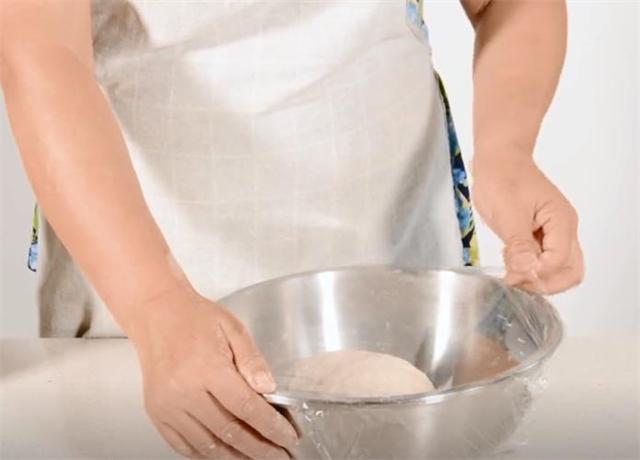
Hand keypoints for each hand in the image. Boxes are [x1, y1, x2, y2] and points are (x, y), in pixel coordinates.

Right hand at [126, 285, 297, 458]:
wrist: (156, 314)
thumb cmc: (195, 318)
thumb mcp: (233, 328)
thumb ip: (252, 360)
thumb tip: (269, 389)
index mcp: (207, 368)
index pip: (247, 407)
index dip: (271, 427)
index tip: (288, 438)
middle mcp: (184, 391)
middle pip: (229, 431)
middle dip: (260, 449)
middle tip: (279, 455)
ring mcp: (167, 406)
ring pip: (207, 445)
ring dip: (236, 457)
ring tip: (257, 458)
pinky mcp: (157, 413)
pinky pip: (183, 445)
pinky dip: (207, 455)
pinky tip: (226, 454)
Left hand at [473, 155, 583, 293]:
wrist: (498, 161)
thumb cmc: (503, 180)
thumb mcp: (508, 215)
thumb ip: (519, 246)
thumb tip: (528, 271)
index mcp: (561, 222)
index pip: (560, 262)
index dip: (536, 272)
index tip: (511, 272)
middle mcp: (564, 229)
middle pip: (570, 271)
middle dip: (543, 282)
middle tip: (515, 278)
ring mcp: (555, 233)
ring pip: (559, 269)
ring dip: (537, 276)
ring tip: (511, 266)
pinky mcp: (542, 235)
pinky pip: (544, 259)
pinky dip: (530, 266)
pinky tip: (511, 258)